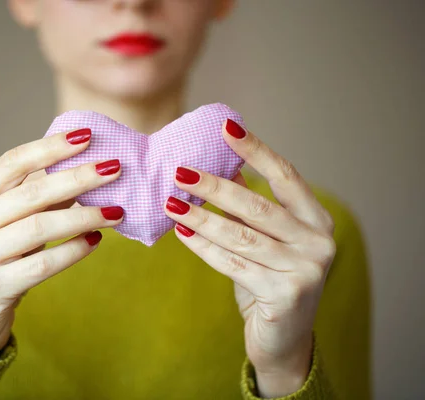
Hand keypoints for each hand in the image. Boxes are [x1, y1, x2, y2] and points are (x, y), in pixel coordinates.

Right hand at [0, 128, 123, 360]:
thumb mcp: (8, 224)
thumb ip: (37, 198)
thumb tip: (85, 171)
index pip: (11, 163)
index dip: (49, 147)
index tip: (86, 136)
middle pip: (30, 193)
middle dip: (77, 177)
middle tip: (114, 168)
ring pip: (39, 227)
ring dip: (83, 216)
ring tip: (116, 211)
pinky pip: (43, 264)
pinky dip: (73, 250)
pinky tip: (96, 240)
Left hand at [163, 119, 336, 396]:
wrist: (284, 340)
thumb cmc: (272, 280)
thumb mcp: (268, 239)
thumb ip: (251, 207)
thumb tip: (221, 167)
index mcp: (317, 220)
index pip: (285, 176)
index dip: (255, 150)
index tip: (226, 126)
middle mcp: (318, 242)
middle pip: (258, 205)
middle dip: (215, 187)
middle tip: (180, 172)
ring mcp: (305, 270)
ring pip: (241, 236)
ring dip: (201, 218)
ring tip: (171, 203)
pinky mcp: (284, 295)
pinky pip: (233, 264)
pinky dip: (204, 248)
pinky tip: (182, 234)